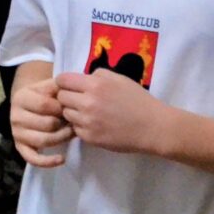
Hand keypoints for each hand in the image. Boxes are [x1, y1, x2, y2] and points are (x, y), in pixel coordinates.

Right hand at [11, 75, 74, 167]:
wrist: (29, 103)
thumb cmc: (44, 95)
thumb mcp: (49, 86)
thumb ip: (60, 86)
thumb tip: (73, 91)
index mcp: (21, 97)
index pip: (45, 105)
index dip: (62, 107)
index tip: (71, 106)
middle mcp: (15, 116)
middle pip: (47, 124)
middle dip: (65, 124)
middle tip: (75, 121)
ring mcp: (17, 133)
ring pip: (44, 141)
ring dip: (62, 138)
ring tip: (72, 133)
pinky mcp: (20, 147)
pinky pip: (33, 158)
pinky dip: (48, 161)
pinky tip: (62, 159)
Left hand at [52, 70, 179, 157]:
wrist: (153, 127)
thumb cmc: (138, 100)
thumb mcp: (119, 79)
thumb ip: (97, 75)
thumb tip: (81, 78)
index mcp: (95, 84)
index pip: (62, 80)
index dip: (64, 82)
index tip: (70, 86)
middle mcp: (88, 102)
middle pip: (60, 98)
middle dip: (68, 97)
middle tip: (80, 100)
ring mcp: (87, 122)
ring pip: (66, 114)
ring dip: (73, 113)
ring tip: (89, 113)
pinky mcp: (89, 137)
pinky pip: (75, 129)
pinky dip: (81, 126)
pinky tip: (95, 124)